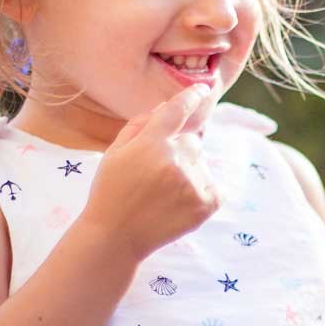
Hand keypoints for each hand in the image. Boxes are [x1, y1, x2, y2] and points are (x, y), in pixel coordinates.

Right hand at [77, 85, 221, 262]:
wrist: (116, 237)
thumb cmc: (111, 191)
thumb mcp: (115, 152)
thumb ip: (141, 124)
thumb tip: (167, 107)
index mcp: (151, 144)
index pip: (176, 111)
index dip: (191, 97)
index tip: (203, 88)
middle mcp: (175, 161)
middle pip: (191, 141)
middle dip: (177, 150)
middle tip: (154, 174)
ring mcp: (193, 183)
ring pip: (201, 163)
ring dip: (188, 171)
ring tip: (162, 194)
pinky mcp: (207, 203)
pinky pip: (213, 185)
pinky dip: (200, 190)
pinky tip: (177, 203)